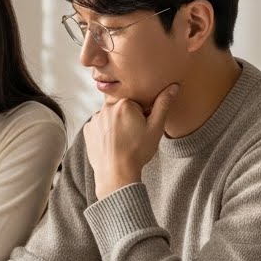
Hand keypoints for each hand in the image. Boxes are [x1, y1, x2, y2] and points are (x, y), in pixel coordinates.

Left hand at [83, 84, 178, 198]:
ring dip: (115, 124)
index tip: (142, 128)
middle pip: (121, 108)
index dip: (142, 115)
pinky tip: (111, 144)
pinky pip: (99, 126)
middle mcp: (106, 108)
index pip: (137, 103)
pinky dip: (104, 132)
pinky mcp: (87, 130)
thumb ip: (163, 105)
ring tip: (122, 141)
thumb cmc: (138, 152)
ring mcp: (95, 119)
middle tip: (132, 136)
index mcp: (124, 104)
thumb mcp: (155, 128)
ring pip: (109, 116)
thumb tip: (173, 86)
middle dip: (128, 118)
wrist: (116, 174)